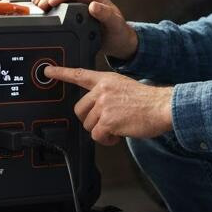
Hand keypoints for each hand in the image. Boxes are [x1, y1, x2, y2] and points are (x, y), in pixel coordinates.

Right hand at [31, 0, 137, 59]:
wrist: (118, 40)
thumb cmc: (118, 32)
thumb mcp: (114, 25)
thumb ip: (105, 15)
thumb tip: (93, 6)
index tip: (51, 2)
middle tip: (40, 6)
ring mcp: (80, 1)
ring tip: (36, 6)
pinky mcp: (75, 8)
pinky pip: (59, 1)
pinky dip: (49, 2)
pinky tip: (40, 7)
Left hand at [44, 66, 172, 145]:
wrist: (162, 107)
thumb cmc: (148, 101)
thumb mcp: (124, 87)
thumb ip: (107, 94)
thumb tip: (97, 109)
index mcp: (106, 80)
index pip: (79, 74)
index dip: (62, 73)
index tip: (48, 71)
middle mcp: (102, 90)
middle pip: (80, 110)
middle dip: (90, 120)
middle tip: (106, 122)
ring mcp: (104, 105)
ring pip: (89, 125)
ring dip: (102, 131)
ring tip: (118, 127)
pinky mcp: (108, 120)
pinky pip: (97, 136)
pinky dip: (107, 140)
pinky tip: (118, 135)